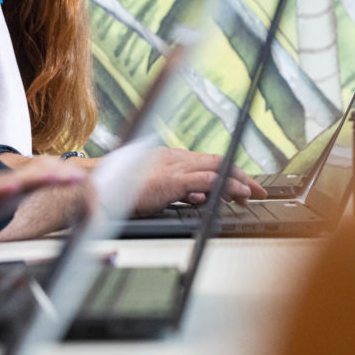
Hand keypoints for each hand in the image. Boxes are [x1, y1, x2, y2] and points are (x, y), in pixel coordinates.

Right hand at [131, 147, 266, 215]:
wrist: (97, 191)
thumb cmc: (118, 191)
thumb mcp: (154, 191)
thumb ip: (178, 191)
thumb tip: (199, 197)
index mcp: (168, 158)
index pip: (206, 161)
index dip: (227, 171)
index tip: (240, 183)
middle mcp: (173, 157)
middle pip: (217, 161)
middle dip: (240, 175)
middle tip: (257, 190)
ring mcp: (173, 166)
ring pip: (218, 166)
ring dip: (240, 180)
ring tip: (254, 194)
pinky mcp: (172, 180)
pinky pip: (209, 180)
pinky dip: (228, 186)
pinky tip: (239, 194)